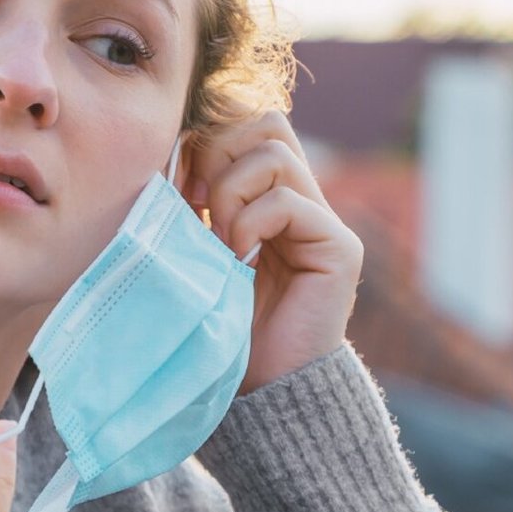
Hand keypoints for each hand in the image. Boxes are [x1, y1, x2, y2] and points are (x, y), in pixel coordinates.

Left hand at [180, 109, 364, 394]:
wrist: (259, 389)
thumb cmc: (218, 324)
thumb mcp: (194, 250)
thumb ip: (192, 203)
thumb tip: (173, 148)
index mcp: (267, 197)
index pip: (246, 124)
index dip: (206, 142)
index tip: (178, 191)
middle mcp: (302, 200)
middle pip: (266, 122)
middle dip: (218, 154)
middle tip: (198, 207)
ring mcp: (324, 221)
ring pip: (273, 151)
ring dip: (230, 192)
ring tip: (221, 242)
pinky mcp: (338, 247)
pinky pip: (287, 200)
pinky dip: (251, 223)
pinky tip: (240, 261)